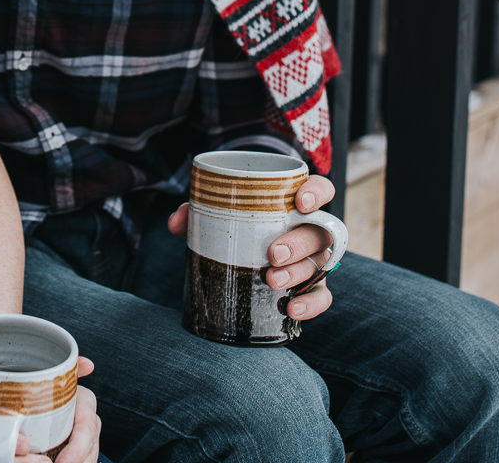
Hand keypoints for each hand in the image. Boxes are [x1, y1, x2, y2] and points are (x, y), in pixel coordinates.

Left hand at [166, 173, 337, 322]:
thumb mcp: (219, 213)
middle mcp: (311, 231)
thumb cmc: (238, 226)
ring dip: (298, 273)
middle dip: (298, 243)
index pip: (321, 190)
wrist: (244, 257)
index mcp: (295, 205)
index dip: (316, 193)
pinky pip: (322, 297)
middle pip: (319, 233)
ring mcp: (314, 260)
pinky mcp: (312, 287)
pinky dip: (311, 304)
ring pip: (320, 265)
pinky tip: (291, 308)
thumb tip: (176, 222)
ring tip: (272, 281)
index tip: (299, 202)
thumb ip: (198, 210)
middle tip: (272, 254)